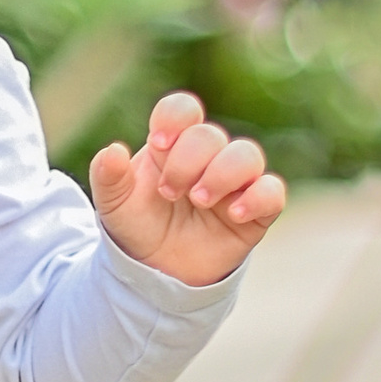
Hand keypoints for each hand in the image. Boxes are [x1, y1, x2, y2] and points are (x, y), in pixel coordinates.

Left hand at [88, 90, 284, 285]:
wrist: (157, 272)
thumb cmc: (139, 228)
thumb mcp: (113, 205)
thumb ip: (108, 177)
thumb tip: (113, 151)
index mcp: (172, 145)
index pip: (184, 109)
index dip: (175, 118)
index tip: (159, 144)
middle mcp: (207, 157)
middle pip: (210, 135)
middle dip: (187, 162)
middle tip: (169, 192)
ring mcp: (235, 182)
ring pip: (247, 155)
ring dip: (223, 174)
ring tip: (199, 200)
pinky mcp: (256, 210)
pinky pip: (273, 191)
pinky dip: (258, 197)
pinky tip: (233, 213)